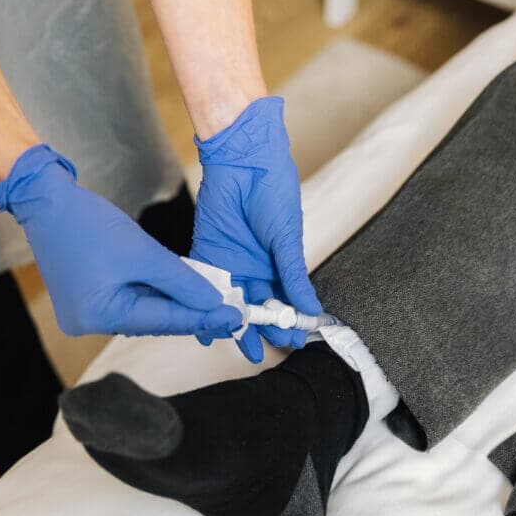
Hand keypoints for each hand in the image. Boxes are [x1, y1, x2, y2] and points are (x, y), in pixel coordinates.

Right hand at [0, 145, 240, 337]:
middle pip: (154, 321)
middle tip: (231, 310)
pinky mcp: (86, 301)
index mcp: (99, 315)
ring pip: (144, 312)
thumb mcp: (143, 252)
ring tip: (213, 299)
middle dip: (192, 311)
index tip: (235, 317)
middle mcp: (89, 323)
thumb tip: (212, 302)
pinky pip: (130, 301)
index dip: (203, 318)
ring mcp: (85, 314)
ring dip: (175, 302)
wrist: (45, 200)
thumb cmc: (87, 222)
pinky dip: (154, 293)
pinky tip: (181, 288)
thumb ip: (181, 280)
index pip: (164, 320)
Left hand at [191, 96, 320, 362]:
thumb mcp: (288, 239)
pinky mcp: (207, 253)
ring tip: (238, 348)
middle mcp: (256, 267)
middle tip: (263, 353)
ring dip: (234, 325)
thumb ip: (294, 276)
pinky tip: (205, 328)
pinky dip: (205, 307)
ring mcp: (231, 262)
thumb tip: (310, 309)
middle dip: (261, 331)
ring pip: (232, 302)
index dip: (289, 322)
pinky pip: (205, 286)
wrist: (245, 162)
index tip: (294, 343)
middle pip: (258, 307)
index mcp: (279, 263)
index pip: (285, 300)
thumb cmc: (274, 193)